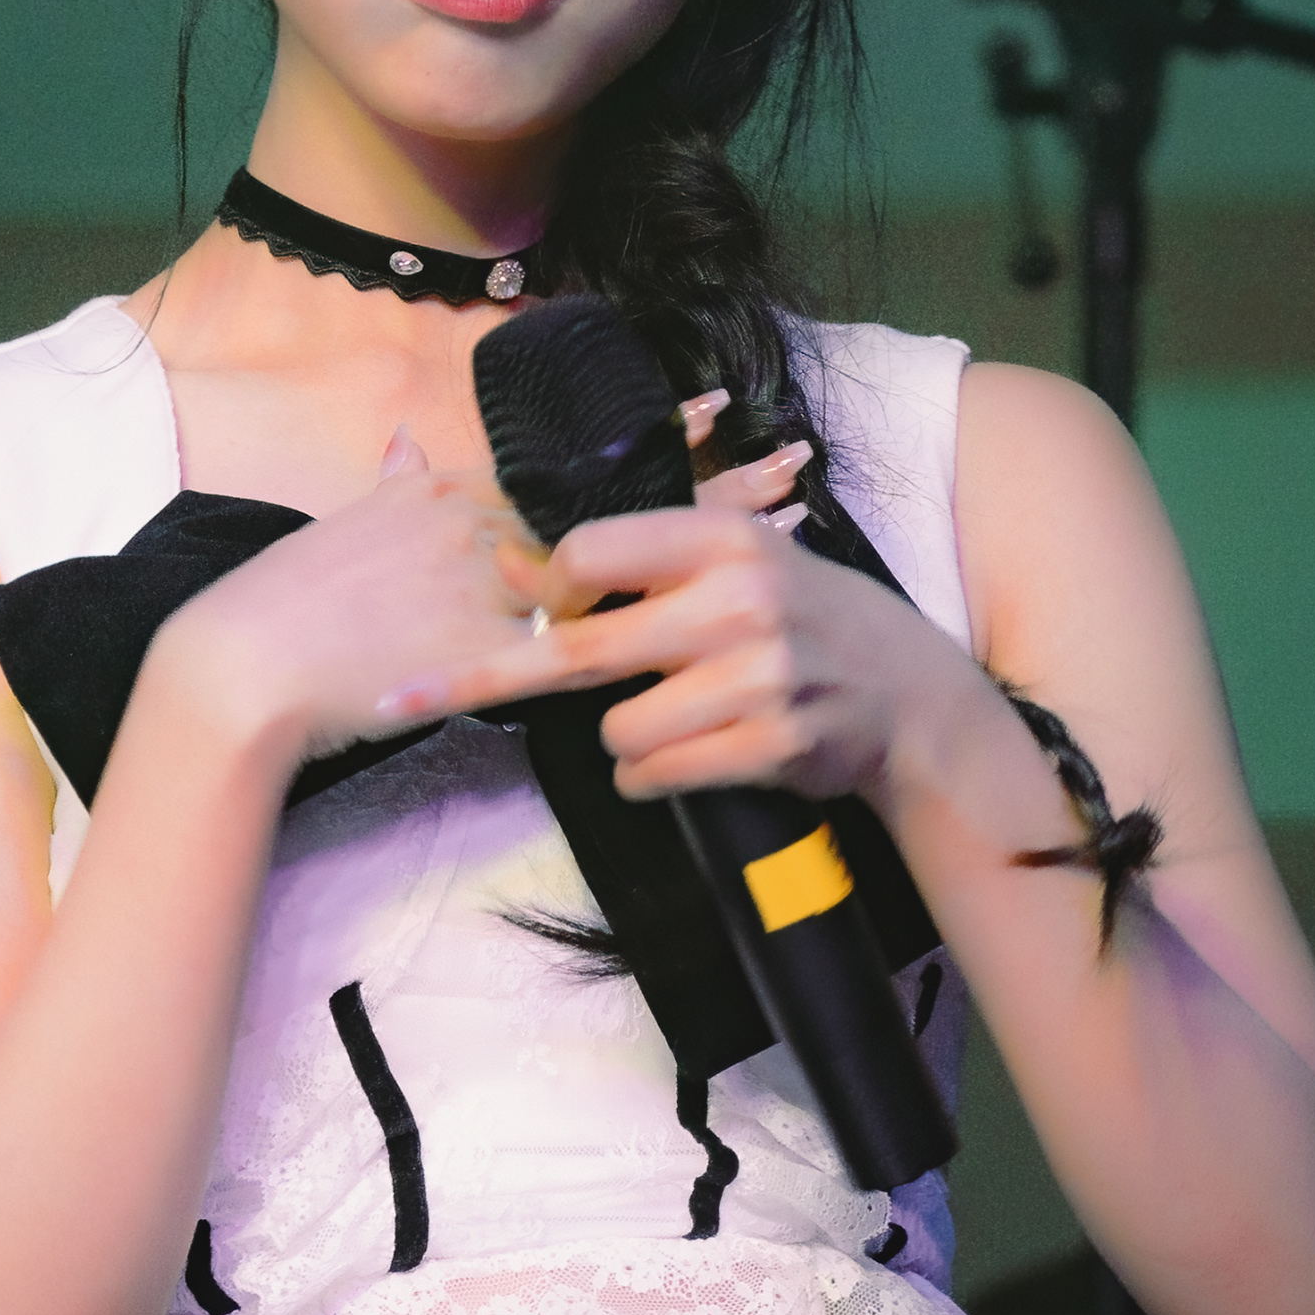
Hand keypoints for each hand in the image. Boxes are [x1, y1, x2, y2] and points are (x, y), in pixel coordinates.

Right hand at [150, 428, 544, 770]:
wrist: (245, 669)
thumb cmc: (283, 601)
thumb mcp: (344, 520)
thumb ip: (395, 483)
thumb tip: (409, 437)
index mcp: (437, 489)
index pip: (533, 491)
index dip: (545, 528)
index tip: (542, 558)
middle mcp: (467, 526)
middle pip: (562, 539)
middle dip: (572, 573)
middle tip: (570, 608)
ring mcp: (482, 587)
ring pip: (570, 597)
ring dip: (578, 620)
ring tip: (573, 650)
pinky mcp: (490, 654)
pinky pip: (556, 658)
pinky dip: (565, 671)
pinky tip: (559, 686)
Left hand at [377, 473, 982, 810]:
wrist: (906, 692)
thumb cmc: (796, 615)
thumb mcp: (730, 559)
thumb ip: (637, 560)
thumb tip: (512, 566)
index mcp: (719, 537)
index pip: (587, 551)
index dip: (545, 590)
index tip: (532, 612)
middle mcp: (737, 600)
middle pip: (579, 650)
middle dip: (486, 677)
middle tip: (407, 694)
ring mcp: (758, 676)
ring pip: (616, 729)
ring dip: (619, 741)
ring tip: (667, 724)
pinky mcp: (770, 745)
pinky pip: (654, 775)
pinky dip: (648, 777)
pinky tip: (682, 762)